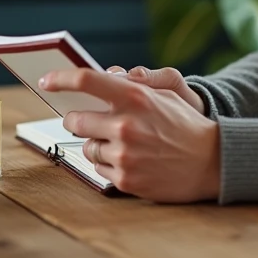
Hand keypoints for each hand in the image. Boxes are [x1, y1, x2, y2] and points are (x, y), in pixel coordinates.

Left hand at [40, 69, 219, 202]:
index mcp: (135, 98)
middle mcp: (125, 125)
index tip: (45, 80)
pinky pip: (98, 167)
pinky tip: (129, 159)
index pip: (86, 80)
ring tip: (120, 143)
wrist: (212, 162)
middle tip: (87, 119)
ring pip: (86, 146)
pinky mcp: (125, 179)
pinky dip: (108, 163)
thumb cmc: (186, 125)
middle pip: (75, 119)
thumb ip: (132, 86)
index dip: (60, 78)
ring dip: (96, 143)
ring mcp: (124, 155)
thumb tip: (102, 78)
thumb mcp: (164, 95)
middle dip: (77, 118)